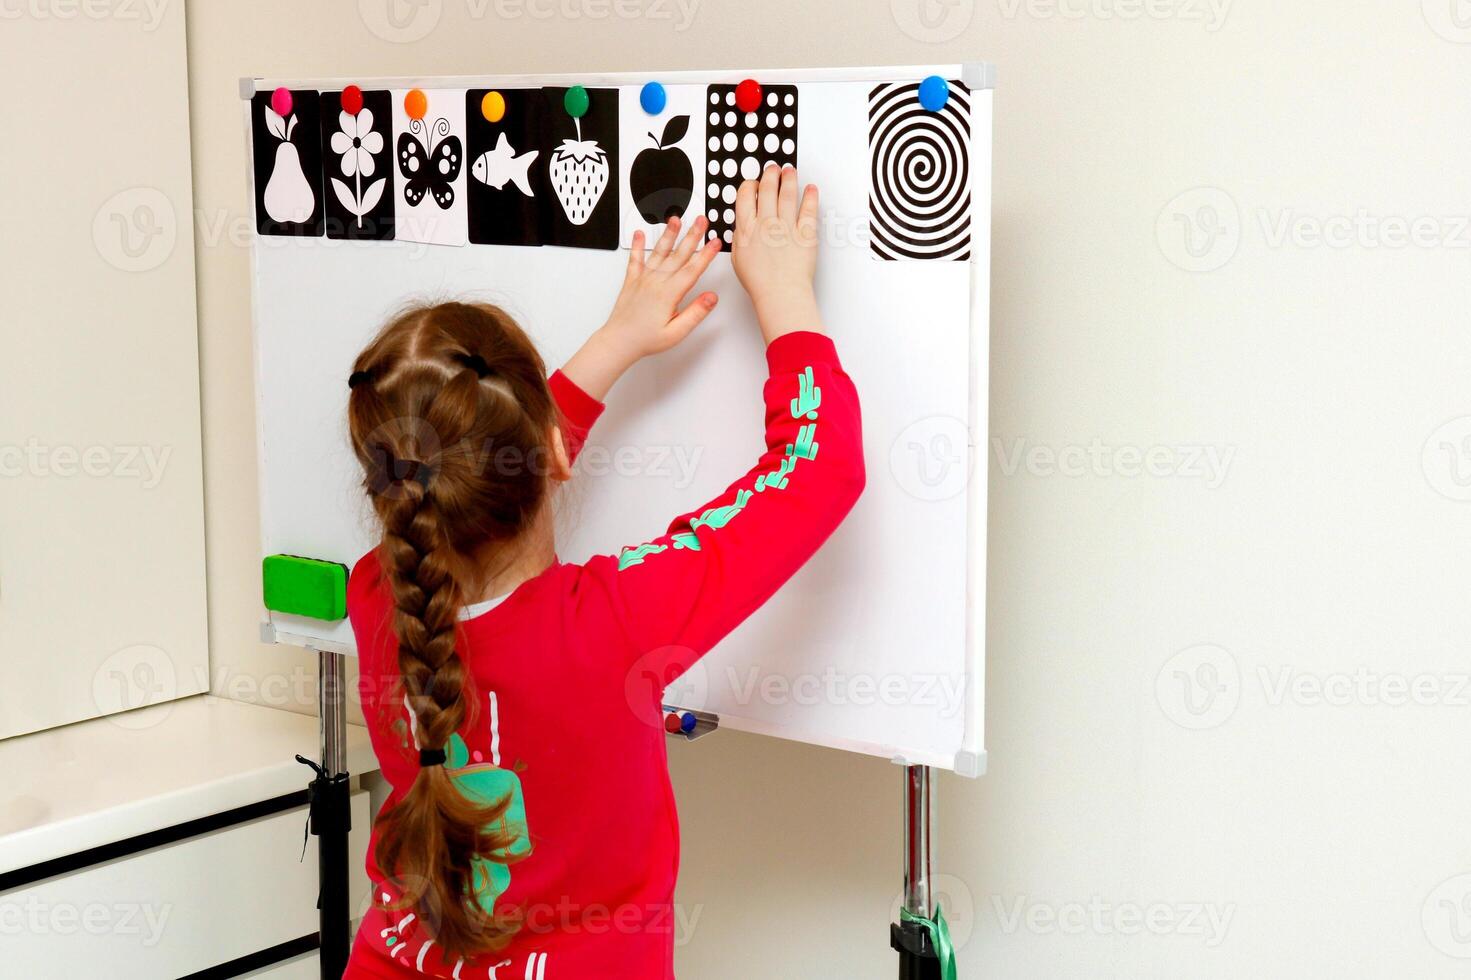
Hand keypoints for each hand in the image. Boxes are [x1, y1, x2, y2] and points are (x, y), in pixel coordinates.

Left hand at [562, 216, 721, 398]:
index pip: (692, 270)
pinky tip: (639, 234)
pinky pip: (635, 259)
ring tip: (675, 219)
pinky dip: (637, 246)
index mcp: (669, 294)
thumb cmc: (645, 339)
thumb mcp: (676, 332)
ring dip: (668, 234)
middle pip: (678, 255)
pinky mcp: (632, 281)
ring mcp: (643, 279)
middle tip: (701, 221)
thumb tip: (711, 298)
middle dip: (692, 236)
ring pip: (659, 252)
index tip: (716, 242)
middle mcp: (656, 282)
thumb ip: (695, 313)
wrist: (618, 341)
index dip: (706, 255)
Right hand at [732, 164, 822, 343]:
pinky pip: (808, 209)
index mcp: (747, 229)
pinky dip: (810, 196)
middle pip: (767, 189)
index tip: (754, 182)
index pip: (745, 196)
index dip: (750, 185)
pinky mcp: (805, 233)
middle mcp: (766, 223)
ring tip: (790, 171)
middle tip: (773, 168)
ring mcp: (786, 227)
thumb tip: (742, 226)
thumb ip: (740, 238)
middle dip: (770, 175)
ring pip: (787, 194)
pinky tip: (811, 188)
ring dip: (789, 179)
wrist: (780, 294)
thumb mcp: (738, 259)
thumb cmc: (760, 282)